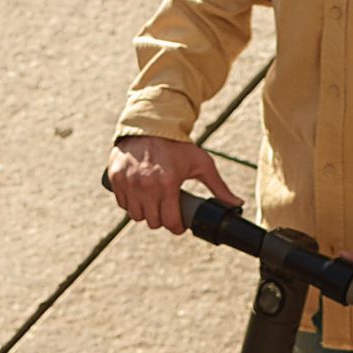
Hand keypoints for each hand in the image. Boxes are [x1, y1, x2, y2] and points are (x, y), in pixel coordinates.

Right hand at [107, 132, 232, 234]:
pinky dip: (130, 203)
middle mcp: (145, 185)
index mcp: (167, 183)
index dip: (177, 227)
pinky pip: (122, 203)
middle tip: (167, 210)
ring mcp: (128, 182)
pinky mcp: (115, 177)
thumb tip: (237, 205)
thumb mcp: (201, 164)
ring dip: (145, 212)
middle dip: (162, 219)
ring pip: (135, 215)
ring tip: (154, 203)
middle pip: (152, 222)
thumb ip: (219, 187)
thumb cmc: (178, 145)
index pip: (170, 222)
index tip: (179, 223)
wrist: (150, 125)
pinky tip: (140, 195)